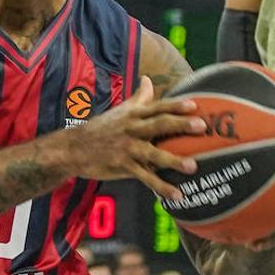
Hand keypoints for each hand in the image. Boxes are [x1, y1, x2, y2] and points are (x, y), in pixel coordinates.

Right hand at [67, 76, 201, 199]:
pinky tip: (177, 194)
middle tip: (201, 126)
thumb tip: (148, 79)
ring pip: (153, 154)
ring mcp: (127, 148)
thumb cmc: (101, 128)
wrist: (72, 148)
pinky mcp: (123, 166)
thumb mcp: (120, 111)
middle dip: (180, 124)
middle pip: (159, 124)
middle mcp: (132, 129)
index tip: (195, 105)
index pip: (158, 107)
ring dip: (174, 160)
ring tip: (193, 166)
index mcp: (134, 115)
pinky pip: (145, 178)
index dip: (176, 105)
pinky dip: (161, 187)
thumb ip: (138, 98)